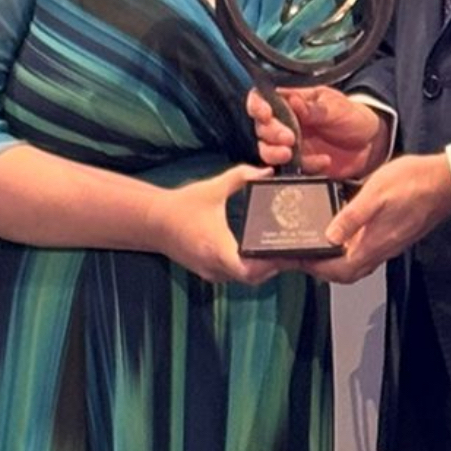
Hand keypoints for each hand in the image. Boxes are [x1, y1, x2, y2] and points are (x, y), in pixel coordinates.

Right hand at [146, 164, 287, 284]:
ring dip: (266, 267)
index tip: (287, 250)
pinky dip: (253, 267)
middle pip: (254, 277)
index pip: (248, 270)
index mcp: (216, 247)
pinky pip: (238, 275)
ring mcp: (213, 273)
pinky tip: (265, 251)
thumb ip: (242, 177)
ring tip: (286, 248)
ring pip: (248, 279)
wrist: (154, 223)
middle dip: (276, 264)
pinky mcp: (211, 272)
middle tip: (297, 247)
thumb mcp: (213, 187)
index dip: (269, 264)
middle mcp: (216, 267)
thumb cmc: (183, 205)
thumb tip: (268, 171)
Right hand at [248, 85, 389, 179]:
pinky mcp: (301, 164)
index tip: (266, 114)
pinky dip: (306, 166)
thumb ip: (314, 108)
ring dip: (275, 153)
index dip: (257, 106)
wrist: (372, 142)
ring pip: (268, 150)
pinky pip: (292, 168)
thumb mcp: (336, 107)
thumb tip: (293, 101)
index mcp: (291, 101)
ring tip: (291, 153)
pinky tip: (323, 161)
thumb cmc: (352, 116)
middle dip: (271, 133)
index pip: (262, 98)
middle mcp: (286, 122)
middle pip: (261, 127)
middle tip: (289, 138)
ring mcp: (292, 144)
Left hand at [307, 153, 450, 283]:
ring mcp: (389, 244)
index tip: (296, 259)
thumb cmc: (413, 183)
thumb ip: (351, 216)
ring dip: (335, 261)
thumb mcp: (375, 193)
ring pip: (357, 264)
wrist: (445, 181)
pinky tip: (345, 232)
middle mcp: (381, 250)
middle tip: (303, 255)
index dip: (314, 268)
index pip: (338, 270)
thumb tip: (329, 236)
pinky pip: (367, 252)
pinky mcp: (395, 235)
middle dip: (322, 269)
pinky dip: (350, 249)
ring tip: (318, 245)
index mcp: (373, 243)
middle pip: (346, 273)